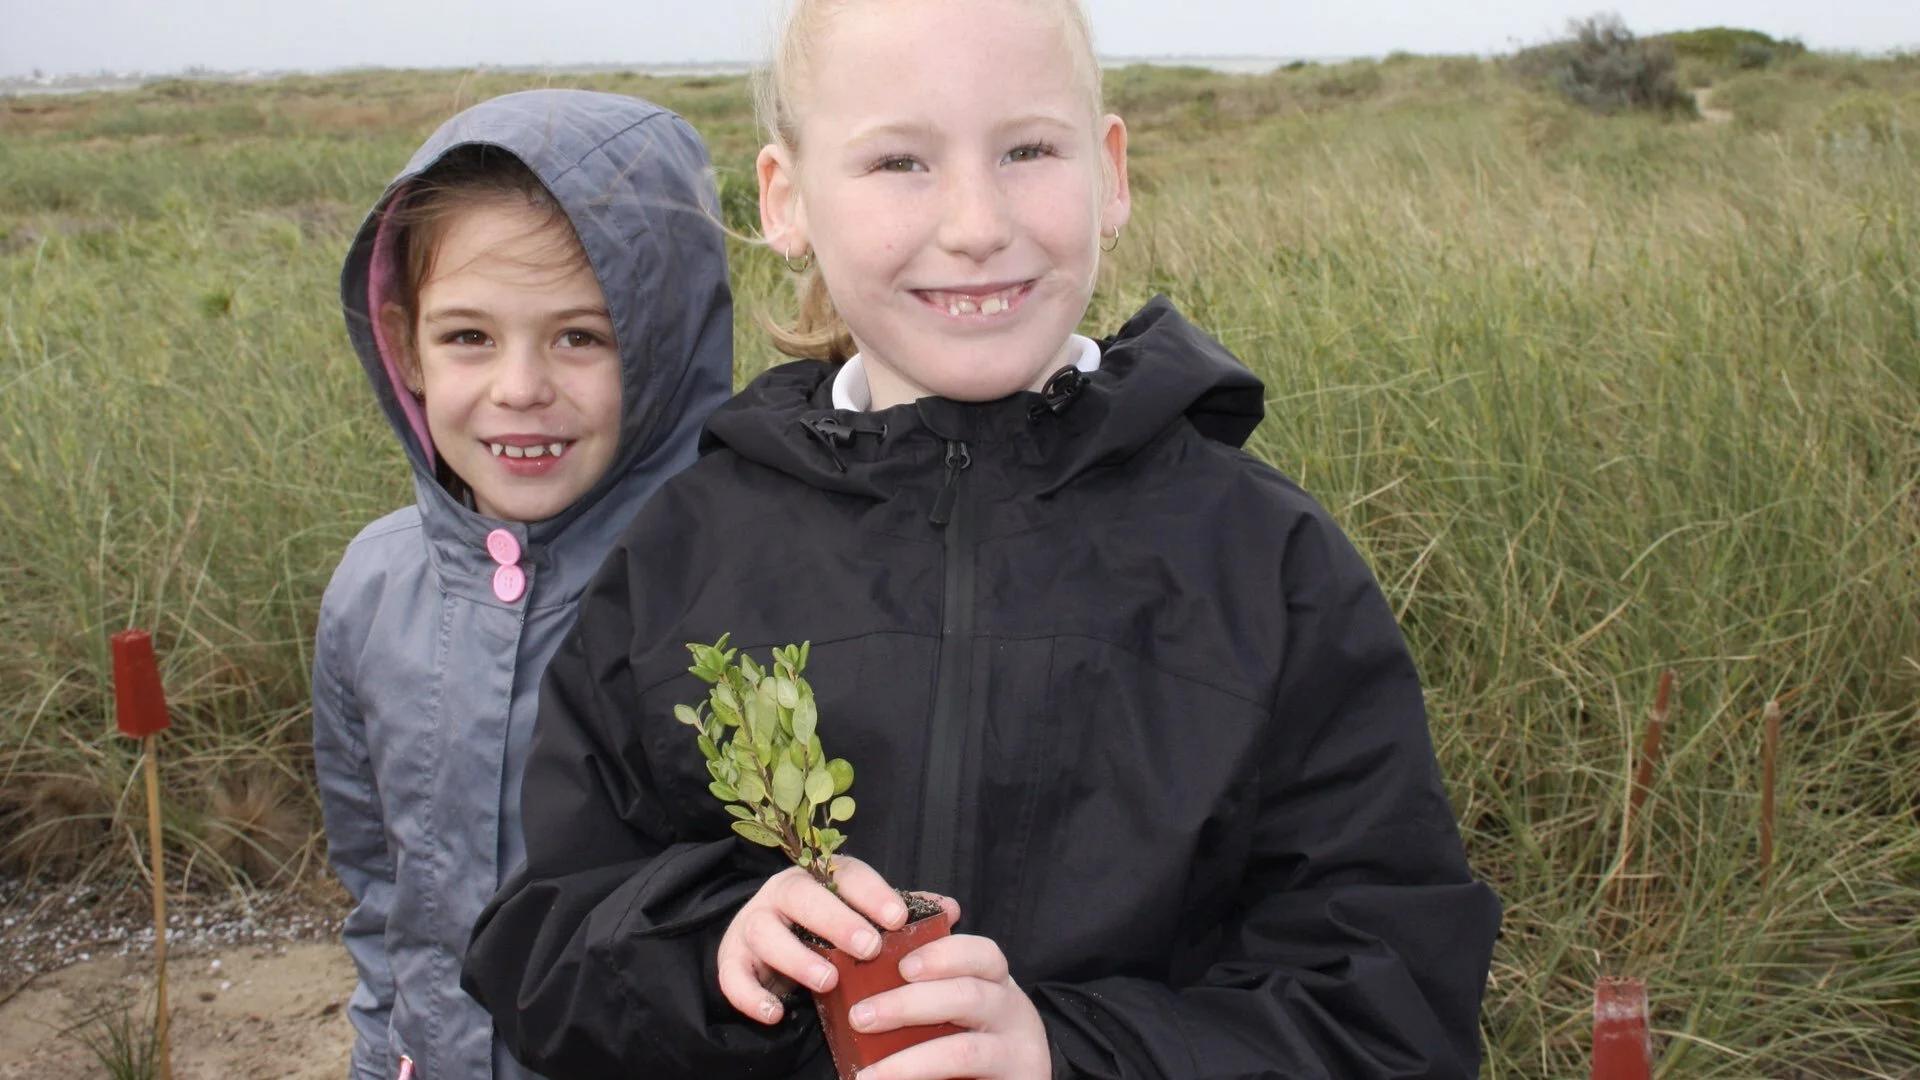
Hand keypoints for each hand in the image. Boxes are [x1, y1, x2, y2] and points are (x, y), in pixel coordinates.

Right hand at [717, 857, 908, 1023]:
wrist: (768, 950)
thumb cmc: (827, 932)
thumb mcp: (863, 919)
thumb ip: (901, 914)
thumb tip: (951, 910)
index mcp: (818, 878)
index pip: (844, 873)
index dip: (871, 892)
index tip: (898, 918)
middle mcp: (781, 895)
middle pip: (801, 895)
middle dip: (836, 920)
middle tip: (869, 948)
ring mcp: (753, 926)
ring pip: (764, 932)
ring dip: (797, 957)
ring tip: (829, 981)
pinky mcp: (732, 961)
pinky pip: (732, 977)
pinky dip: (751, 996)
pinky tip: (776, 1014)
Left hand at [849, 928, 1050, 1079]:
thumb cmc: (967, 1044)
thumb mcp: (954, 1009)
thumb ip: (925, 987)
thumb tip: (869, 966)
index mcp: (996, 983)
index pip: (981, 953)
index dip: (942, 955)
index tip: (902, 966)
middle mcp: (1013, 1011)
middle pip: (968, 995)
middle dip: (908, 1004)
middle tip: (860, 1016)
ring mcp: (1018, 1051)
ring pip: (963, 1050)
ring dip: (908, 1060)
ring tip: (868, 1074)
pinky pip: (964, 1078)